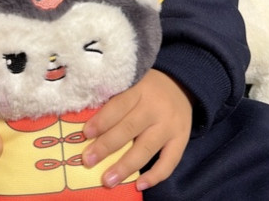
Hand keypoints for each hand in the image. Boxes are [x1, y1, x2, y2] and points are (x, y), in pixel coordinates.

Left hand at [82, 69, 191, 191]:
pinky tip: (139, 185)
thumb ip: (118, 103)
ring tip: (109, 180)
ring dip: (125, 166)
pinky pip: (169, 162)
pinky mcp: (182, 140)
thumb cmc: (149, 88)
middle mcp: (156, 109)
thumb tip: (93, 128)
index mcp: (141, 91)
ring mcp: (170, 126)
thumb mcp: (134, 85)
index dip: (102, 121)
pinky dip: (154, 176)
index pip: (119, 106)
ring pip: (146, 148)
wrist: (182, 84)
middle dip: (107, 146)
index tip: (86, 134)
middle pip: (129, 128)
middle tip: (89, 160)